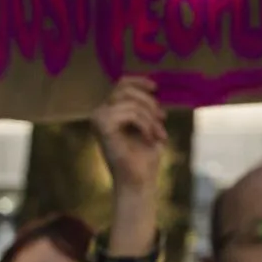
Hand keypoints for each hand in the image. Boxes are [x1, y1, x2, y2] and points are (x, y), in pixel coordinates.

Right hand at [90, 76, 167, 193]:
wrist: (139, 180)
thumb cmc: (145, 156)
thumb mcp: (150, 124)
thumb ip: (147, 106)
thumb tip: (154, 86)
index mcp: (110, 111)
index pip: (121, 85)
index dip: (139, 81)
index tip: (156, 87)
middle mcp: (100, 113)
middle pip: (125, 89)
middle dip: (149, 102)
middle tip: (162, 118)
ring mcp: (98, 120)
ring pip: (131, 103)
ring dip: (151, 118)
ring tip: (159, 134)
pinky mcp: (102, 127)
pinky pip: (130, 114)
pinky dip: (145, 125)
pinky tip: (148, 138)